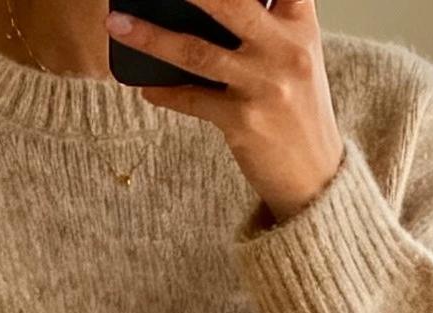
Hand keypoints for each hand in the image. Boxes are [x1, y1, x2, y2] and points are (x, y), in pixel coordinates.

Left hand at [106, 0, 343, 221]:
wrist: (314, 175)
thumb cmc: (297, 108)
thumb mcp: (296, 55)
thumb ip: (269, 22)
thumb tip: (209, 7)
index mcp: (300, 25)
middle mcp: (286, 50)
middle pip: (230, 3)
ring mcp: (264, 86)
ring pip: (198, 51)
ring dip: (151, 37)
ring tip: (118, 25)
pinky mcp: (244, 121)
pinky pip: (192, 100)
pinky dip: (164, 92)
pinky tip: (145, 86)